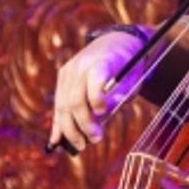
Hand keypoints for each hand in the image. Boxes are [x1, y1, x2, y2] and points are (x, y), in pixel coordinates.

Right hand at [48, 29, 146, 152]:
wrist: (113, 42)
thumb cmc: (127, 64)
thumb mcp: (133, 78)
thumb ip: (121, 96)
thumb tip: (103, 116)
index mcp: (101, 60)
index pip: (94, 80)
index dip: (96, 99)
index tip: (102, 113)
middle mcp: (80, 65)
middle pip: (75, 99)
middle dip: (83, 123)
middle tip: (95, 139)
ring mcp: (68, 72)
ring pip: (63, 105)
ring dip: (71, 129)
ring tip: (81, 145)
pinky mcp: (62, 78)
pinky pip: (58, 104)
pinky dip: (58, 123)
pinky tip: (56, 141)